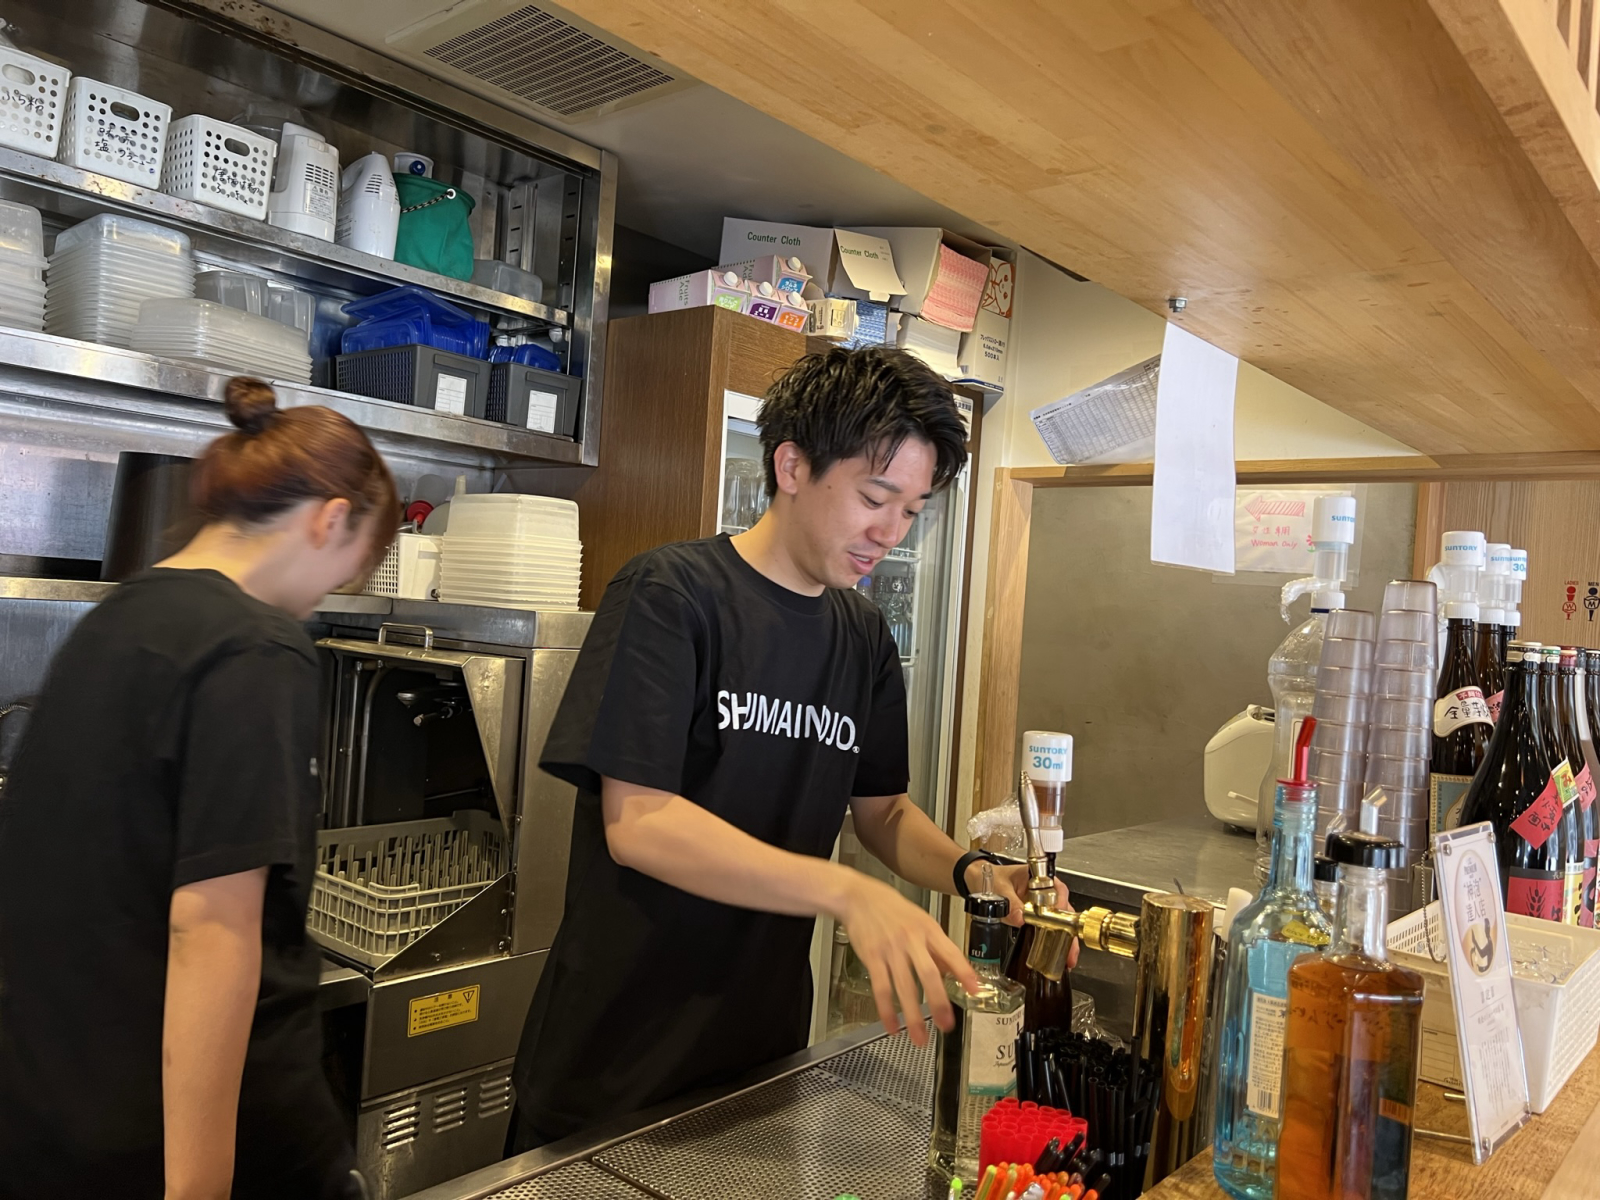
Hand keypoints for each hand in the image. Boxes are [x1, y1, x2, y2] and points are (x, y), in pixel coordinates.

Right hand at [837, 871, 978, 1043]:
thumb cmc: (891, 909)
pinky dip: (887, 1010)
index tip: (975, 991)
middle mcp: (911, 939)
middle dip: (939, 1002)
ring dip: (913, 1015)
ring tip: (920, 1037)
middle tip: (946, 1025)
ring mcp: (891, 949)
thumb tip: (952, 971)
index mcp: (928, 929)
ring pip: (904, 986)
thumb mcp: (921, 921)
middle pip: (928, 974)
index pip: (951, 953)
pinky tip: (892, 1026)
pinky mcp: (872, 957)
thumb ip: (936, 947)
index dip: (964, 973)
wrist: (859, 897)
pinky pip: (881, 988)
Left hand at [970, 861, 1080, 969]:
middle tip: (1069, 950)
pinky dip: (1053, 940)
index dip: (1060, 909)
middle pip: (1064, 910)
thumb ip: (1010, 903)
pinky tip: (1056, 954)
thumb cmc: (990, 876)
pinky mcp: (1037, 914)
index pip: (1058, 892)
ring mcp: (1043, 903)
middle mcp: (1046, 889)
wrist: (979, 880)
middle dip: (1068, 932)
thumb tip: (1021, 918)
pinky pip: (1049, 927)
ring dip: (1064, 939)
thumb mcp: (999, 888)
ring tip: (1067, 957)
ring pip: (1060, 921)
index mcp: (1039, 877)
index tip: (1058, 924)